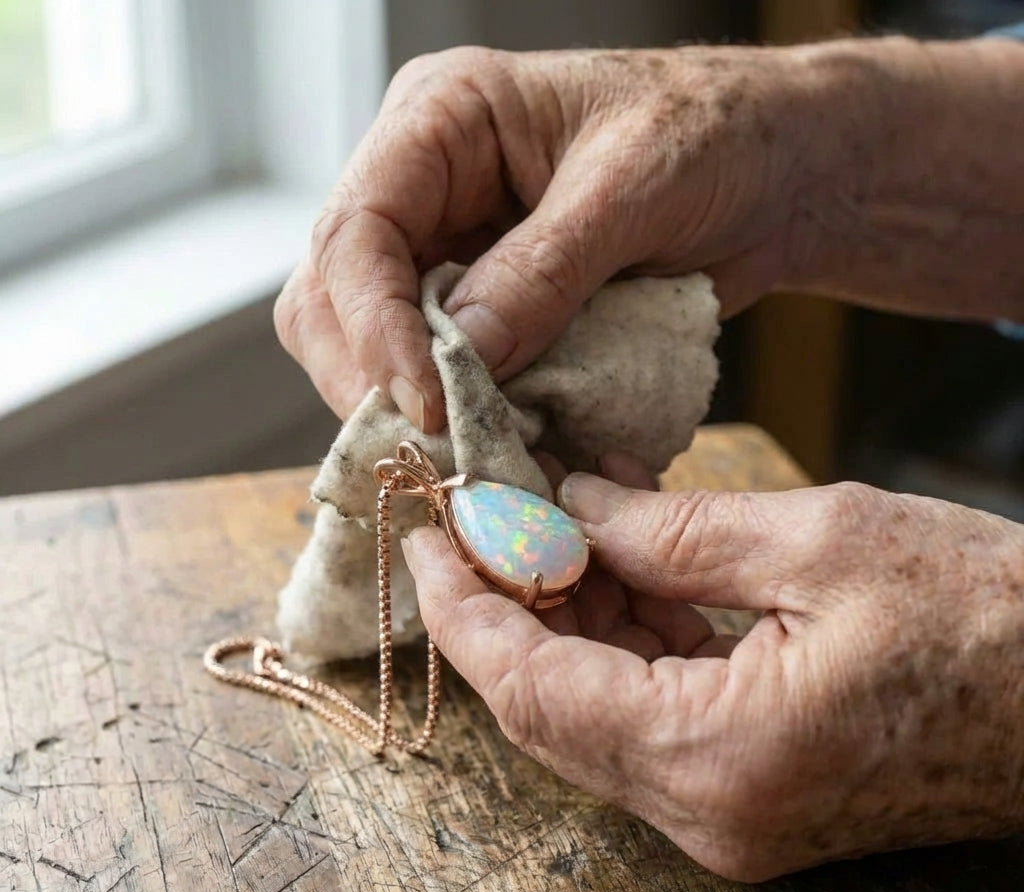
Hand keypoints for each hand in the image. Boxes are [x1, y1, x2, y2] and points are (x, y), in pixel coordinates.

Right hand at [274, 43, 846, 430]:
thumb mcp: (633, 187)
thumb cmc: (715, 135)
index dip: (376, 326)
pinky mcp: (488, 314)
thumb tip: (464, 358)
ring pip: (375, 352)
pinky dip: (469, 425)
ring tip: (477, 462)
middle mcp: (426, 192)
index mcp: (443, 122)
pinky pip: (444, 379)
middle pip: (336, 301)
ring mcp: (451, 257)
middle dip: (376, 383)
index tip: (427, 405)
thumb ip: (543, 270)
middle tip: (437, 453)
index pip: (356, 232)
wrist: (776, 175)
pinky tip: (508, 451)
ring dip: (416, 416)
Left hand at [401, 465, 1023, 880]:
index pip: (529, 690)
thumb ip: (671, 529)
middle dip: (503, 608)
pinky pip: (645, 720)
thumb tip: (569, 509)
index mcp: (719, 755)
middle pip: (547, 709)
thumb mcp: (821, 539)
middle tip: (482, 518)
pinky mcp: (748, 793)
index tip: (426, 538)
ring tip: (551, 525)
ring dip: (561, 620)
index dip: (464, 609)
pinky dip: (617, 645)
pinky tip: (615, 570)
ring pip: (591, 714)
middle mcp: (709, 812)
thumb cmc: (987, 615)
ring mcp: (728, 815)